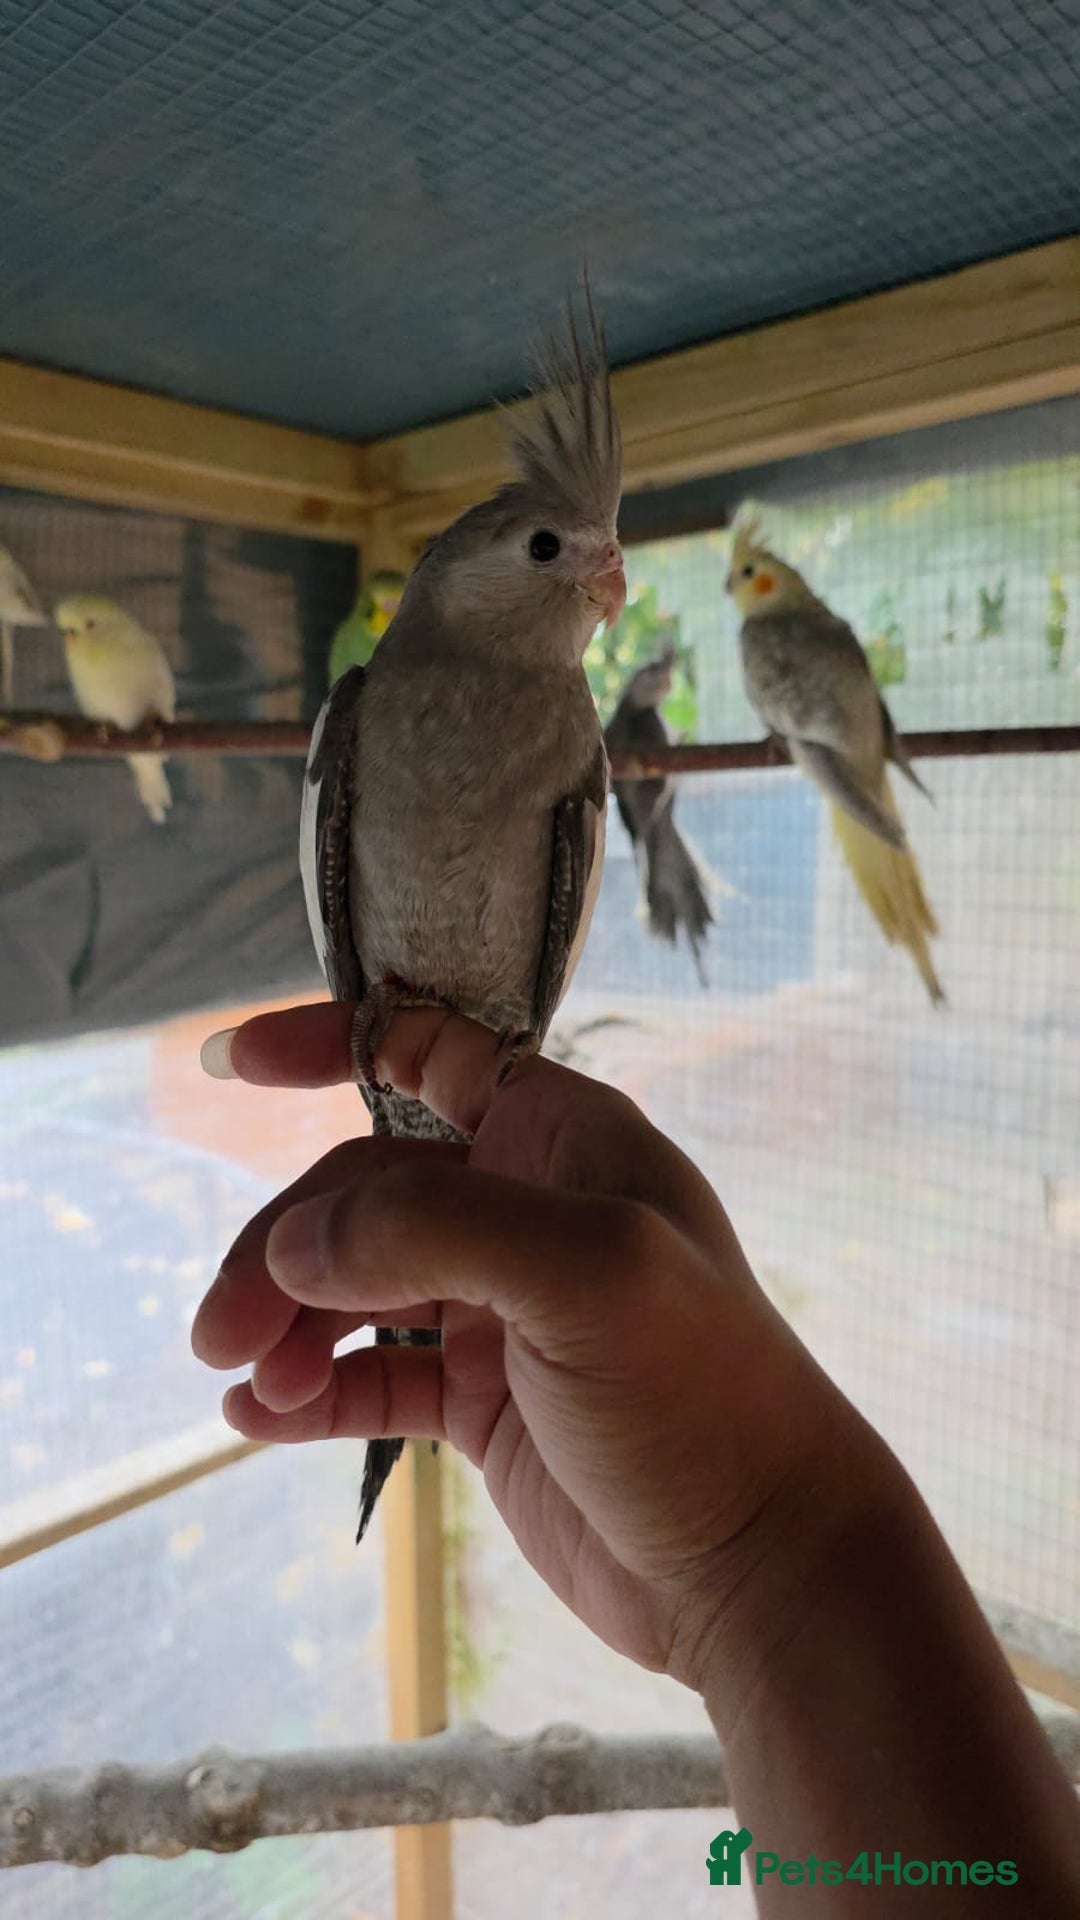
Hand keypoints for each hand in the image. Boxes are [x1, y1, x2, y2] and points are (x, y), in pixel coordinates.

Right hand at [192, 1003, 872, 1692]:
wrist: (761, 1565)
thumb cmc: (700, 1395)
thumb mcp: (585, 1275)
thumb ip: (434, 1229)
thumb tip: (294, 1244)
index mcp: (564, 1139)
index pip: (434, 1051)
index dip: (335, 1043)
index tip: (233, 1062)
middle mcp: (528, 1208)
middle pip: (365, 1191)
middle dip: (284, 1246)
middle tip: (218, 1332)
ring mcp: (505, 1309)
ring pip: (357, 1284)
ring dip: (288, 1323)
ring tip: (243, 1382)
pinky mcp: (487, 1403)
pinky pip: (376, 1374)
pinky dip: (312, 1389)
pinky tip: (256, 1419)